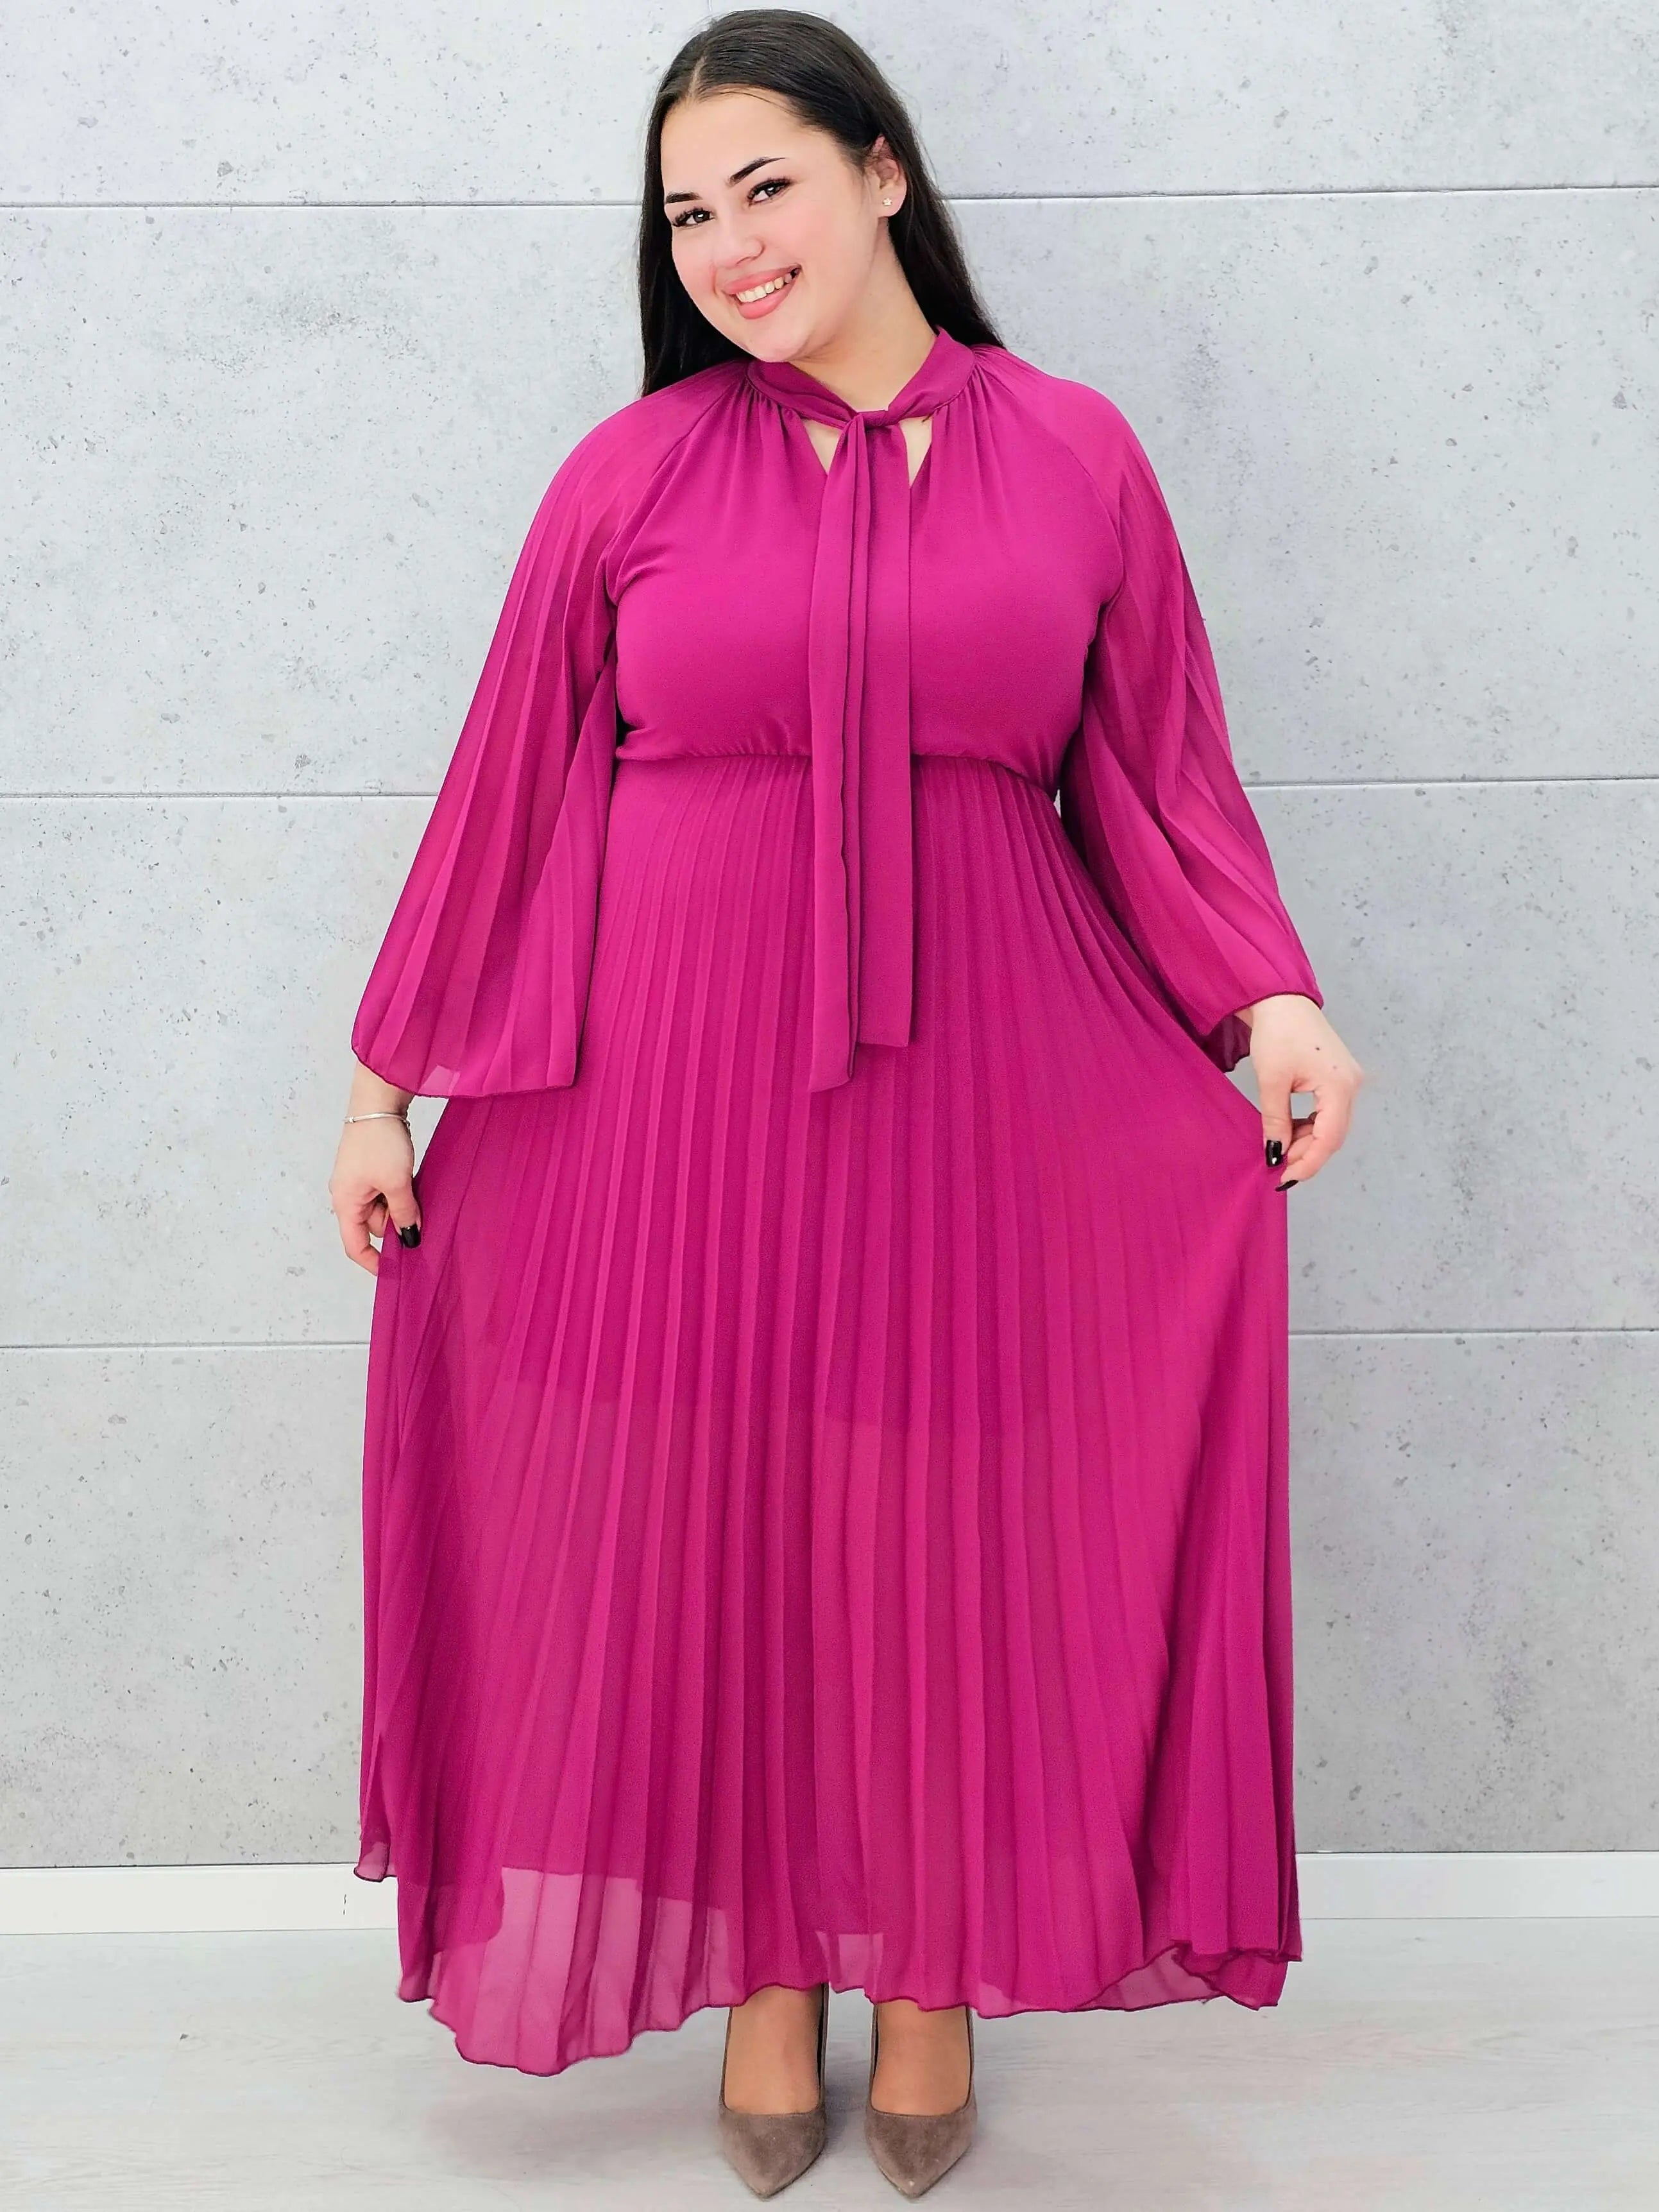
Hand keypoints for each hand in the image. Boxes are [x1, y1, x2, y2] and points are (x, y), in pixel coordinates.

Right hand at [329, 1116, 419, 1274]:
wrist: (377, 1101)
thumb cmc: (380, 1141)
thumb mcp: (397, 1182)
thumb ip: (404, 1213)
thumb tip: (410, 1238)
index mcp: (345, 1203)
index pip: (355, 1245)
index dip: (374, 1262)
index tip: (395, 1271)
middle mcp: (347, 1195)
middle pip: (373, 1226)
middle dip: (396, 1225)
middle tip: (420, 1218)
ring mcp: (358, 1181)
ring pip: (383, 1208)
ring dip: (401, 1207)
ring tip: (417, 1193)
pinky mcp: (370, 1169)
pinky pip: (385, 1191)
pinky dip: (400, 1193)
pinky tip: (414, 1184)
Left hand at [1240, 994, 1362, 1189]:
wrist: (1282, 1000)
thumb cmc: (1278, 1032)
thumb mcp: (1272, 1081)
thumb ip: (1275, 1121)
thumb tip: (1275, 1154)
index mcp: (1339, 1086)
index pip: (1329, 1138)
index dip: (1308, 1163)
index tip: (1285, 1178)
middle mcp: (1351, 1085)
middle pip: (1334, 1135)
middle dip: (1308, 1155)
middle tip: (1279, 1167)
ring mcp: (1348, 1081)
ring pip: (1332, 1126)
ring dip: (1309, 1141)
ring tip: (1281, 1149)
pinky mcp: (1339, 1078)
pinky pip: (1329, 1113)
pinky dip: (1312, 1126)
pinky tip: (1292, 1132)